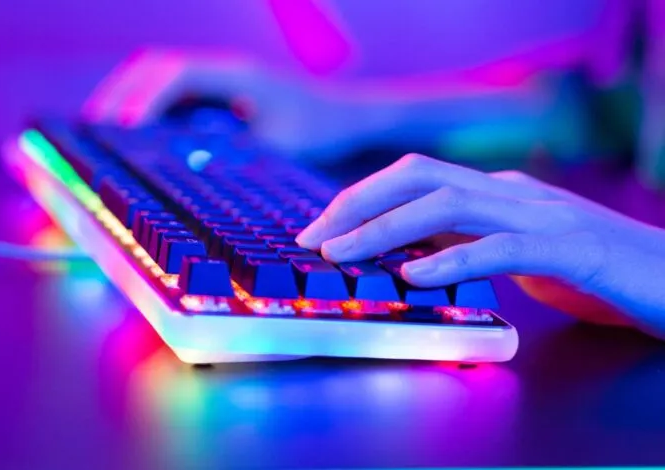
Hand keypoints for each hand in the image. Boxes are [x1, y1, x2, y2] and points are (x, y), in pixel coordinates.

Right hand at [81, 48, 391, 157]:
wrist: (351, 119)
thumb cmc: (323, 131)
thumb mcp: (280, 149)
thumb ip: (237, 157)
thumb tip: (188, 169)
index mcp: (236, 75)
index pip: (175, 77)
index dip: (143, 101)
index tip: (122, 130)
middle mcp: (224, 71)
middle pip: (156, 69)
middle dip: (121, 96)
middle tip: (92, 130)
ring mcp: (222, 80)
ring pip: (161, 78)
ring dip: (131, 99)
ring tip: (103, 131)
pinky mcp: (223, 94)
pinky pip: (176, 94)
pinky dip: (151, 109)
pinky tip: (139, 136)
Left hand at [296, 154, 664, 339]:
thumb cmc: (597, 272)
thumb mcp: (519, 254)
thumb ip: (471, 246)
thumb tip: (411, 257)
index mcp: (498, 192)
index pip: (415, 177)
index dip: (360, 199)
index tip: (319, 229)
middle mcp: (513, 192)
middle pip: (420, 175)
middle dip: (357, 203)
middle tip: (315, 238)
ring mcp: (544, 215)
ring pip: (450, 203)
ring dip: (386, 228)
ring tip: (344, 254)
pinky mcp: (573, 249)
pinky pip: (502, 247)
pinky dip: (453, 259)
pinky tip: (415, 276)